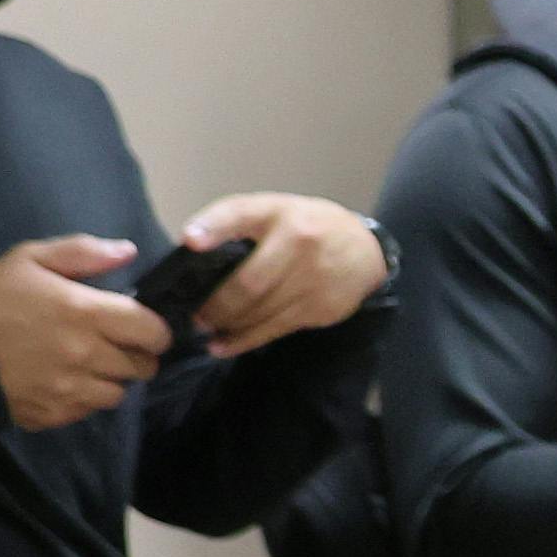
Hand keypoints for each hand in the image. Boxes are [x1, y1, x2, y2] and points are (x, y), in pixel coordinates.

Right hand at [0, 234, 169, 427]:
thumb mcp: (28, 258)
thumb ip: (82, 253)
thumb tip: (128, 251)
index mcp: (86, 313)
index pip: (152, 330)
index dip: (156, 329)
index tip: (144, 327)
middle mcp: (87, 355)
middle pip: (143, 366)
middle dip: (136, 355)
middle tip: (116, 345)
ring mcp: (71, 389)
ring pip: (119, 393)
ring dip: (112, 379)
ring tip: (89, 364)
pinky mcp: (54, 414)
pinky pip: (89, 411)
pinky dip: (85, 399)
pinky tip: (66, 382)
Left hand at [171, 194, 387, 357]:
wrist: (365, 250)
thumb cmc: (305, 228)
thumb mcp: (275, 211)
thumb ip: (237, 223)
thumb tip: (190, 250)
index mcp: (278, 212)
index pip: (241, 214)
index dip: (214, 227)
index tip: (190, 241)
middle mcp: (299, 241)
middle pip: (249, 282)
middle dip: (217, 304)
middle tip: (197, 316)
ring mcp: (314, 277)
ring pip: (261, 311)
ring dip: (228, 325)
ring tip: (208, 329)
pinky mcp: (322, 306)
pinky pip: (275, 329)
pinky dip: (245, 340)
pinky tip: (225, 345)